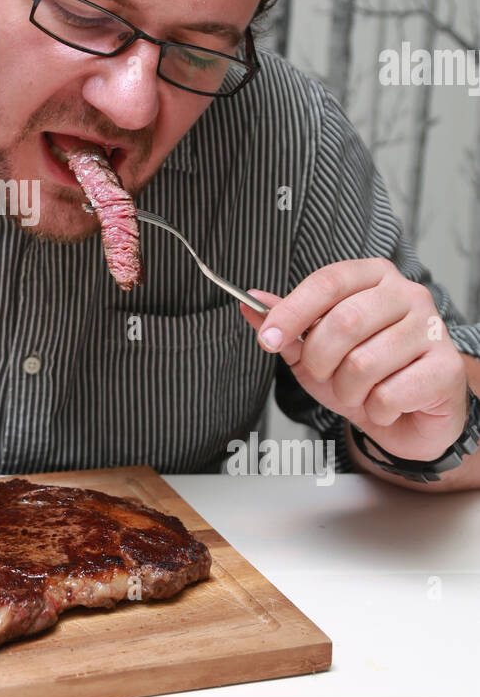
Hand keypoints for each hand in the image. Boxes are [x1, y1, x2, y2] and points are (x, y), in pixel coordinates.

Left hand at [238, 257, 469, 464]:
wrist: (409, 418)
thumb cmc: (364, 376)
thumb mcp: (313, 350)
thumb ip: (285, 325)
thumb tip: (250, 303)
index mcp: (373, 278)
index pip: (327, 282)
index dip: (292, 310)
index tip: (267, 337)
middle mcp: (408, 295)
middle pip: (343, 321)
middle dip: (321, 360)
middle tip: (325, 375)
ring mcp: (431, 329)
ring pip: (364, 363)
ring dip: (348, 390)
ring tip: (360, 392)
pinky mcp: (446, 368)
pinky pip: (389, 394)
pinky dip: (376, 409)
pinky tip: (387, 405)